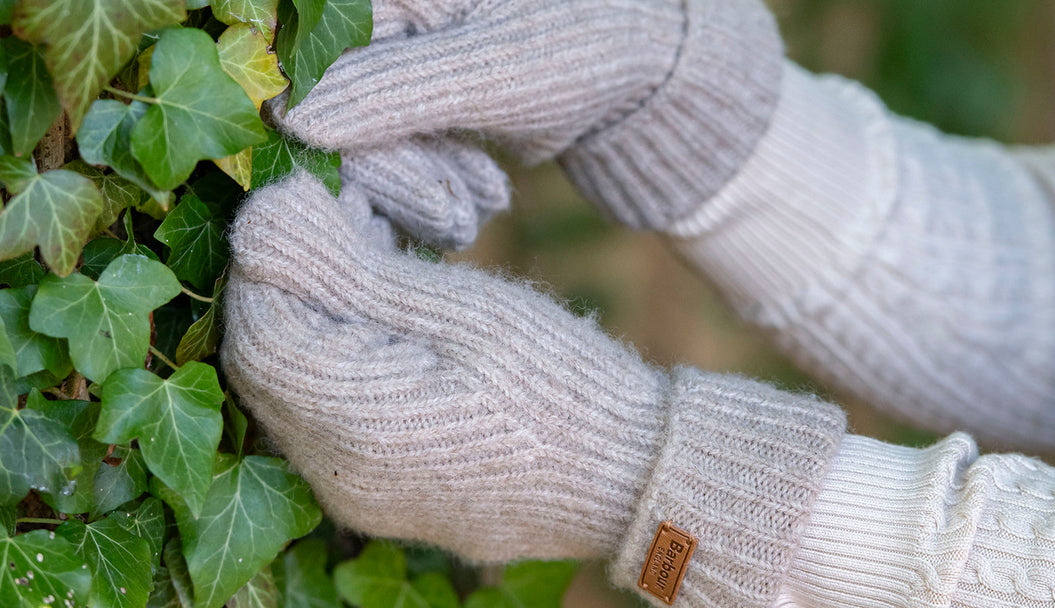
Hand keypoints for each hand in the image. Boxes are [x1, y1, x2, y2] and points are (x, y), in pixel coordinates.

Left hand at [221, 167, 845, 604]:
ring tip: (387, 266)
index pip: (257, 329)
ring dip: (322, 318)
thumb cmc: (558, 386)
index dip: (276, 257)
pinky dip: (344, 360)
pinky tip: (398, 324)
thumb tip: (264, 220)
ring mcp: (360, 496)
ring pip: (295, 390)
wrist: (626, 477)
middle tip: (361, 228)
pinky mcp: (385, 497)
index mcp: (353, 427)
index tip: (327, 206)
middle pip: (267, 362)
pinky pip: (329, 420)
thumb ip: (350, 272)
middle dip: (298, 284)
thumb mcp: (462, 310)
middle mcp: (338, 476)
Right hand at [274, 0, 783, 230]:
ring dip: (420, 193)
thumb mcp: (490, 73)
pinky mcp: (410, 96)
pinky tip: (481, 196)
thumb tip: (288, 118)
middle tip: (458, 218)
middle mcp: (373, 13)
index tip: (372, 200)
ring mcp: (390, 56)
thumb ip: (389, 91)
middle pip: (329, 112)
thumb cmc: (580, 49)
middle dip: (393, 179)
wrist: (644, 68)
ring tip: (481, 205)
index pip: (312, 68)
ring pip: (359, 145)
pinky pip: (391, 156)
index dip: (337, 142)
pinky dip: (433, 188)